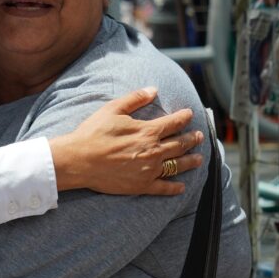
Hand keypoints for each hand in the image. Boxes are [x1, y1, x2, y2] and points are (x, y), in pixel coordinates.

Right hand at [50, 87, 203, 195]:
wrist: (79, 160)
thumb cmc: (93, 132)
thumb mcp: (113, 109)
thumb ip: (135, 99)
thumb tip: (153, 89)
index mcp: (147, 131)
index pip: (173, 123)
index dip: (184, 117)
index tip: (190, 114)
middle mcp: (153, 151)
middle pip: (179, 144)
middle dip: (192, 139)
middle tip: (199, 136)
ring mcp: (149, 170)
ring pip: (177, 166)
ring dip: (190, 161)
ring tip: (199, 159)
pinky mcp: (141, 185)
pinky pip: (164, 188)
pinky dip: (175, 187)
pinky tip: (181, 187)